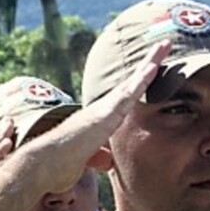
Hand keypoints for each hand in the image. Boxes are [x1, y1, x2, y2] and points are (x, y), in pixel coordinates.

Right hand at [27, 40, 171, 192]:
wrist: (44, 164)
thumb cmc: (59, 166)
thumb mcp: (85, 161)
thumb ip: (97, 156)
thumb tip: (106, 160)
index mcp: (98, 120)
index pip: (123, 98)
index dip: (136, 84)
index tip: (150, 69)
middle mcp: (101, 109)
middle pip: (129, 83)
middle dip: (146, 64)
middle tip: (163, 45)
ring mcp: (103, 108)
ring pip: (132, 82)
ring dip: (150, 62)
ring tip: (165, 44)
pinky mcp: (106, 113)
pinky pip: (129, 93)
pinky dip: (142, 79)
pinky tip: (155, 66)